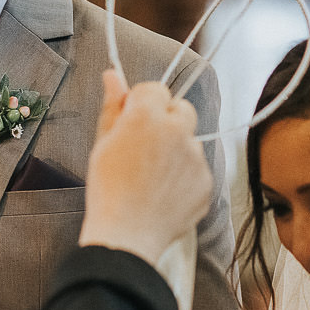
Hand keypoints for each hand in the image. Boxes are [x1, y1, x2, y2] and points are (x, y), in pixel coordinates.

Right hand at [78, 70, 211, 263]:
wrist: (126, 235)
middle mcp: (178, 131)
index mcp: (147, 116)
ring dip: (176, 150)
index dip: (141, 103)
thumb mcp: (102, 142)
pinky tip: (163, 193)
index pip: (155, 88)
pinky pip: (197, 169)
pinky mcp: (207, 182)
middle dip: (166, 120)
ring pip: (190, 140)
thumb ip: (113, 105)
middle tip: (145, 146)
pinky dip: (184, 177)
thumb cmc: (108, 188)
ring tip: (151, 177)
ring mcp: (196, 157)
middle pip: (181, 108)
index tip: (132, 120)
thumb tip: (112, 74)